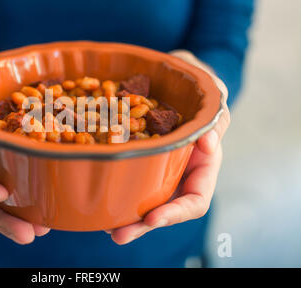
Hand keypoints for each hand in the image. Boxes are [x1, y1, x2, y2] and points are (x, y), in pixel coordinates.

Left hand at [109, 50, 230, 244]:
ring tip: (103, 225)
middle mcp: (177, 172)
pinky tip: (95, 198)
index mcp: (200, 165)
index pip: (194, 200)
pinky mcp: (134, 156)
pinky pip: (124, 176)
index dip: (176, 213)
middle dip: (141, 225)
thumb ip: (216, 119)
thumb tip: (208, 143)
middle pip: (163, 209)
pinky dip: (111, 189)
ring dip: (123, 216)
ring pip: (141, 199)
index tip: (153, 218)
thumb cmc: (198, 85)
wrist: (174, 76)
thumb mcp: (213, 96)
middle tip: (118, 234)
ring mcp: (155, 167)